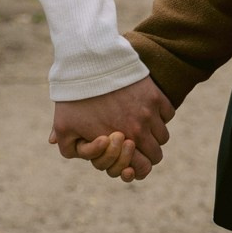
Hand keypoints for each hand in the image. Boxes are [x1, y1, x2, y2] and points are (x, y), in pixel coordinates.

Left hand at [50, 77, 173, 182]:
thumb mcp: (63, 126)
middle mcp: (140, 130)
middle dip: (147, 153)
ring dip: (153, 134)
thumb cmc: (74, 97)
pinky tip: (145, 110)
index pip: (143, 168)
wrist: (89, 64)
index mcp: (120, 143)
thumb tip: (81, 158)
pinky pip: (168, 114)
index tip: (131, 159)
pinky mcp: (155, 95)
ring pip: (163, 135)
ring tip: (139, 126)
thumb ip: (70, 148)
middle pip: (156, 154)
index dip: (137, 168)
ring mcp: (150, 112)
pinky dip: (160, 115)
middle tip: (135, 143)